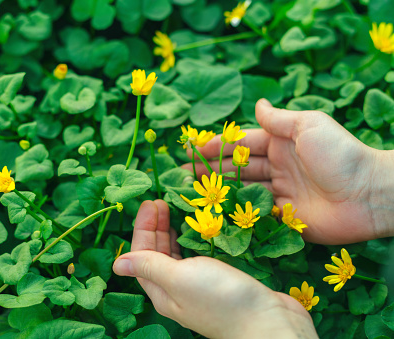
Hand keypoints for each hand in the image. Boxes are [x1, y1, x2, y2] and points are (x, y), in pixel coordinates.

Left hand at [113, 200, 317, 338]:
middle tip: (162, 200)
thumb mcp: (178, 277)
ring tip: (175, 210)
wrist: (269, 322)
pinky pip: (199, 257)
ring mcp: (199, 286)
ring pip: (178, 254)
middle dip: (157, 226)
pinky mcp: (219, 282)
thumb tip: (117, 264)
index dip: (143, 227)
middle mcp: (177, 289)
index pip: (142, 254)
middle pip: (158, 254)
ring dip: (173, 232)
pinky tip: (198, 229)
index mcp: (162, 291)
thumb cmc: (220, 298)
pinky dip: (194, 240)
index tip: (152, 202)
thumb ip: (149, 266)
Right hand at [184, 99, 393, 243]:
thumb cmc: (339, 154)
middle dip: (210, 169)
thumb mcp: (309, 126)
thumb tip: (259, 103)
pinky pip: (255, 213)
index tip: (191, 147)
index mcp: (282, 143)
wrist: (368, 194)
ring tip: (191, 192)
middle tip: (182, 173)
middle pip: (237, 167)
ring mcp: (280, 192)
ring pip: (242, 190)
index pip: (242, 142)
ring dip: (218, 190)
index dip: (217, 145)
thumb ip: (279, 119)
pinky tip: (214, 213)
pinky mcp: (284, 217)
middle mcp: (278, 167)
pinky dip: (235, 212)